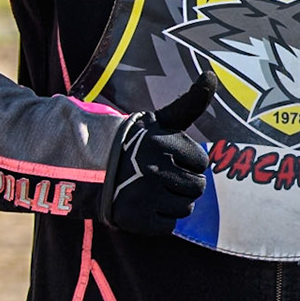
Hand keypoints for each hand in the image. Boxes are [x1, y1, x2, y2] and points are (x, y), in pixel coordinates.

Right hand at [100, 72, 213, 233]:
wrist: (87, 168)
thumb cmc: (135, 144)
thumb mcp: (162, 119)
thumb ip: (192, 101)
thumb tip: (212, 74)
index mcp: (165, 142)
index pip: (202, 163)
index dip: (187, 163)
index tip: (168, 159)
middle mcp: (155, 167)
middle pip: (197, 187)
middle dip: (182, 183)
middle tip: (159, 176)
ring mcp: (145, 194)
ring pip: (186, 208)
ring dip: (173, 203)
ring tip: (151, 190)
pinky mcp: (136, 218)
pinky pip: (168, 226)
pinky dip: (160, 220)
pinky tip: (144, 207)